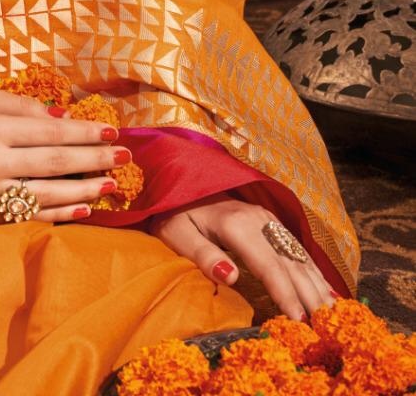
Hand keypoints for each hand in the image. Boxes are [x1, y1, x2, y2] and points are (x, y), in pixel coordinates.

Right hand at [0, 84, 131, 223]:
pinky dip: (59, 214)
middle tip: (124, 157)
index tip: (112, 131)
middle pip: (54, 162)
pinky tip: (83, 209)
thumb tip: (60, 116)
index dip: (84, 131)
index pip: (49, 131)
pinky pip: (28, 216)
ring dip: (85, 189)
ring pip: (47, 194)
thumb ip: (18, 105)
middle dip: (94, 159)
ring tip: (113, 184)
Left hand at [149, 192, 337, 318]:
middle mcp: (258, 219)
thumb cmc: (174, 215)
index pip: (268, 265)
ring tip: (334, 313)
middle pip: (289, 262)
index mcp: (235, 224)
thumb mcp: (177, 234)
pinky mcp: (269, 221)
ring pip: (298, 255)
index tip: (299, 321)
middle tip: (327, 326)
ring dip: (317, 284)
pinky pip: (296, 247)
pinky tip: (327, 288)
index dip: (285, 294)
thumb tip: (230, 276)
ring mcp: (267, 218)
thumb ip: (202, 254)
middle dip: (309, 294)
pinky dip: (314, 269)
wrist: (178, 181)